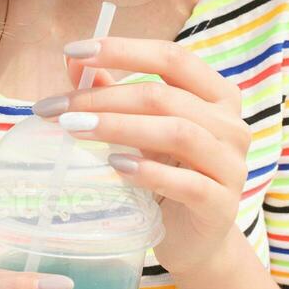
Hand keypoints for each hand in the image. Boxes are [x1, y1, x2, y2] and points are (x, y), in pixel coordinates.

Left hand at [32, 37, 250, 277]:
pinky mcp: (222, 205)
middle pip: (165, 96)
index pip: (171, 57)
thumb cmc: (166, 172)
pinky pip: (188, 183)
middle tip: (58, 109)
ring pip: (178, 133)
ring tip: (76, 130)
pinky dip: (149, 171)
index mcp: (215, 93)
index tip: (74, 52)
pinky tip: (116, 165)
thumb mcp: (140, 128)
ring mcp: (231, 164)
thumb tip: (73, 61)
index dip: (123, 50)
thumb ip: (111, 92)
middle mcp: (230, 123)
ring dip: (120, 127)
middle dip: (104, 98)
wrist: (194, 239)